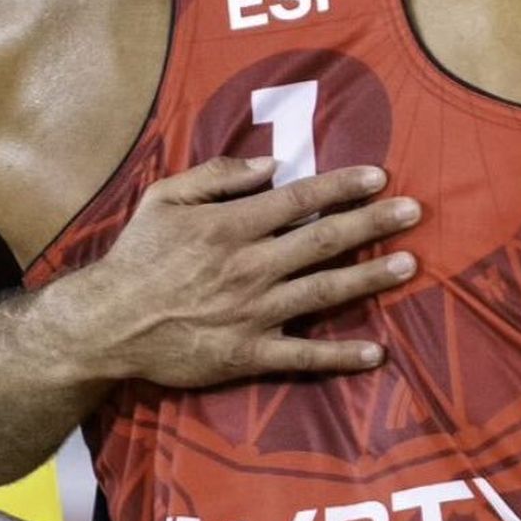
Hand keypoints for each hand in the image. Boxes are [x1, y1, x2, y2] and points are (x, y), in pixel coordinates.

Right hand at [68, 156, 420, 385]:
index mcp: (232, 225)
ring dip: (370, 277)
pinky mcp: (248, 354)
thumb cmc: (137, 256)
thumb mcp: (166, 197)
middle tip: (415, 211)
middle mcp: (251, 266)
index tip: (380, 178)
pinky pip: (302, 356)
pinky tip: (376, 352)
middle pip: (324, 240)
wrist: (106, 324)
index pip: (300, 199)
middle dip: (373, 223)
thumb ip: (219, 174)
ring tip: (409, 264)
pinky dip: (340, 355)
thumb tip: (271, 164)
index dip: (343, 187)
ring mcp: (254, 313)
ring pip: (324, 290)